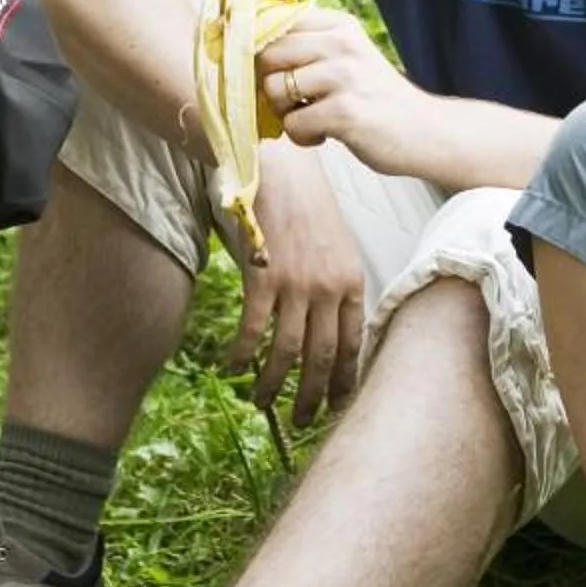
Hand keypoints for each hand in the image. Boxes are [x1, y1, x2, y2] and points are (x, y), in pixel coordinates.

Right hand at [226, 137, 370, 427]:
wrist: (276, 164)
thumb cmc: (303, 203)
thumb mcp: (335, 245)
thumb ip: (335, 284)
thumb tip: (326, 326)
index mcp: (352, 281)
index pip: (353, 345)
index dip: (343, 382)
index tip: (334, 407)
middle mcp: (330, 287)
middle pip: (322, 358)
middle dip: (310, 397)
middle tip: (299, 422)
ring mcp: (297, 283)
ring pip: (287, 353)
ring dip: (273, 386)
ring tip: (261, 404)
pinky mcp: (264, 276)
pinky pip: (253, 331)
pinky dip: (242, 356)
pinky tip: (232, 368)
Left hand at [254, 7, 433, 175]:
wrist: (425, 132)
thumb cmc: (377, 99)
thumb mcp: (349, 57)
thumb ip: (310, 47)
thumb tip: (248, 48)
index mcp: (340, 25)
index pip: (276, 21)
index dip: (258, 48)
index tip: (268, 71)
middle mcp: (341, 43)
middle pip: (267, 53)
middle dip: (268, 83)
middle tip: (290, 102)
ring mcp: (344, 76)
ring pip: (274, 89)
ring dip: (285, 113)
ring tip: (312, 119)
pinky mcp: (344, 112)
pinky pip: (293, 123)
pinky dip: (302, 136)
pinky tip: (325, 136)